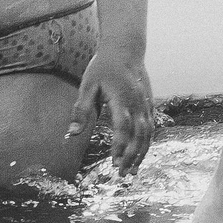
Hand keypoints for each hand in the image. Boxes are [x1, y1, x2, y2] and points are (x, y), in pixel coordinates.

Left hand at [72, 45, 156, 173]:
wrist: (126, 49)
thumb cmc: (103, 67)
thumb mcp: (87, 86)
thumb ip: (81, 110)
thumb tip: (71, 133)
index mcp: (121, 98)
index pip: (123, 127)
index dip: (120, 145)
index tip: (114, 161)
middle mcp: (137, 103)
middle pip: (140, 135)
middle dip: (132, 156)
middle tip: (122, 174)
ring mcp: (146, 104)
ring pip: (148, 133)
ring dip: (142, 153)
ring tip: (133, 170)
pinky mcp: (150, 104)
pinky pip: (151, 127)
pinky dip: (147, 143)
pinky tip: (141, 154)